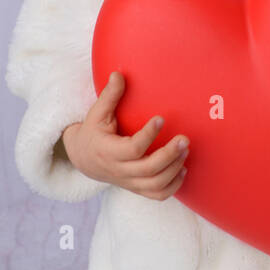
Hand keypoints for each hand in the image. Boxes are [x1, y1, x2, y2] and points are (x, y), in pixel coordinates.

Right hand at [61, 70, 188, 200]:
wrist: (84, 159)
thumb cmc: (93, 132)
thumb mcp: (96, 113)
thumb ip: (109, 96)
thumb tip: (118, 74)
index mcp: (108, 151)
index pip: (132, 149)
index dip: (148, 135)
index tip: (160, 118)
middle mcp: (119, 170)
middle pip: (148, 170)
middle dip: (169, 155)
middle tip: (184, 139)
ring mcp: (129, 182)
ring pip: (155, 184)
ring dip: (174, 169)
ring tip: (185, 150)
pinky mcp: (137, 188)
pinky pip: (157, 195)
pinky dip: (173, 186)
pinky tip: (183, 168)